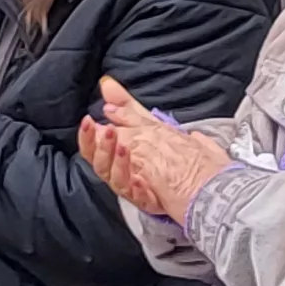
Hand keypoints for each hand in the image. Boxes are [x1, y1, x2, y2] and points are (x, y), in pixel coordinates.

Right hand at [76, 76, 234, 221]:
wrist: (197, 178)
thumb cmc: (166, 150)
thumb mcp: (146, 124)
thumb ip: (125, 106)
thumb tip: (106, 84)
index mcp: (116, 157)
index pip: (93, 148)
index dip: (87, 135)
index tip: (88, 120)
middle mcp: (122, 174)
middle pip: (101, 165)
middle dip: (102, 147)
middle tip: (109, 130)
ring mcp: (135, 189)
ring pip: (116, 180)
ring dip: (117, 163)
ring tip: (122, 147)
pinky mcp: (150, 201)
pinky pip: (139, 197)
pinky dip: (137, 188)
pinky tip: (139, 179)